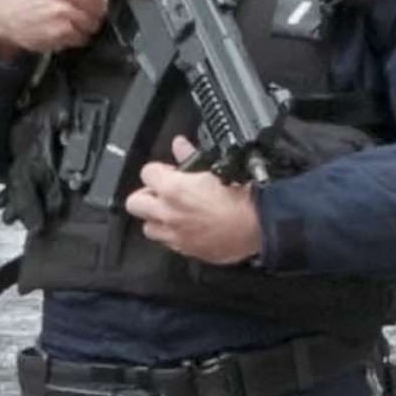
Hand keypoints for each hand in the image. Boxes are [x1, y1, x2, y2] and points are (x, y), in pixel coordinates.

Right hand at [0, 0, 147, 62]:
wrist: (1, 12)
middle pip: (104, 3)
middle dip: (95, 4)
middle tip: (74, 1)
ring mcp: (63, 14)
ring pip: (95, 22)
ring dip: (86, 21)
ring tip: (65, 12)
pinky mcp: (59, 34)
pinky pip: (83, 37)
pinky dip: (76, 34)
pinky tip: (60, 25)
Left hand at [127, 137, 262, 264]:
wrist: (259, 226)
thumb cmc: (243, 199)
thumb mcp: (217, 168)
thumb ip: (191, 158)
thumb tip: (181, 146)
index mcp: (174, 190)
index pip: (147, 172)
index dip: (159, 170)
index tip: (169, 172)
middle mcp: (168, 214)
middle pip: (135, 202)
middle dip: (147, 195)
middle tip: (163, 193)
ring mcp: (174, 235)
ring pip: (148, 226)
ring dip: (158, 218)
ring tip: (174, 212)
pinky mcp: (185, 250)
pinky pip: (168, 242)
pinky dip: (174, 234)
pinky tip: (189, 227)